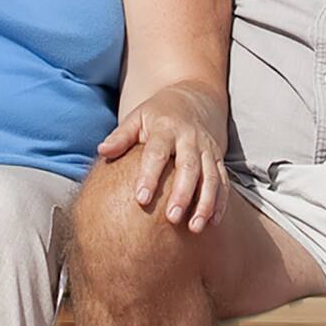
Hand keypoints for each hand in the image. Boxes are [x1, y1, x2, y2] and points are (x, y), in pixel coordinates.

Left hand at [97, 84, 228, 232]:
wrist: (192, 98)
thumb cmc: (156, 115)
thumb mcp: (137, 118)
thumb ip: (121, 136)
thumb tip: (102, 150)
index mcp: (165, 128)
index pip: (157, 153)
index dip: (149, 175)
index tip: (141, 199)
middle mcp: (190, 138)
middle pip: (189, 167)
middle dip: (182, 193)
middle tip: (172, 218)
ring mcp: (207, 149)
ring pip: (210, 176)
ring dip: (205, 203)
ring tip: (195, 227)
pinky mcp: (218, 158)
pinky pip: (223, 181)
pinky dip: (220, 202)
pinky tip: (212, 223)